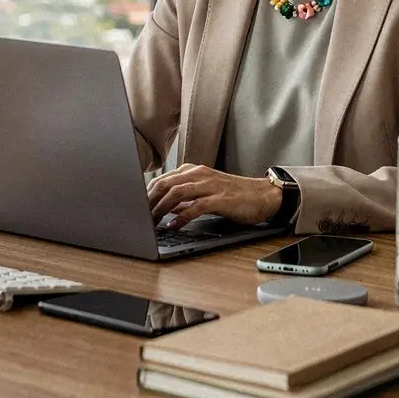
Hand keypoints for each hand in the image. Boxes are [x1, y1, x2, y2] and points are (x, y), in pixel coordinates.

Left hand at [147, 164, 281, 228]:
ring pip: (177, 193)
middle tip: (138, 218)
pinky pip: (195, 206)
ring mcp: (210, 185)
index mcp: (194, 171)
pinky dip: (180, 217)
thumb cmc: (234, 195)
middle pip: (165, 184)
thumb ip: (185, 198)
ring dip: (160, 209)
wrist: (262, 195)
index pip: (162, 179)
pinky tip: (173, 226)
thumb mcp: (206, 192)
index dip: (146, 194)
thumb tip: (164, 208)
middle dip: (149, 202)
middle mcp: (200, 174)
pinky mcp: (220, 199)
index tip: (136, 209)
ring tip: (151, 223)